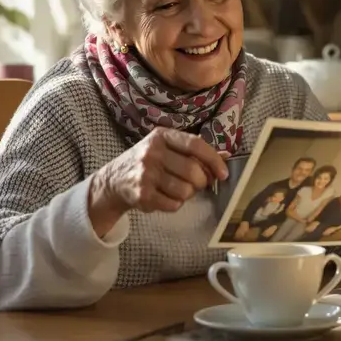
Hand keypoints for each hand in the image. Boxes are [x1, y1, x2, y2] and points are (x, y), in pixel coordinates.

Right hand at [88, 127, 227, 236]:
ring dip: (187, 194)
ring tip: (175, 189)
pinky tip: (163, 197)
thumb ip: (195, 151)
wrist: (114, 180)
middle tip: (196, 184)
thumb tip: (226, 156)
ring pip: (185, 191)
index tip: (223, 174)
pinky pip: (173, 204)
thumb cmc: (148, 162)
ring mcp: (145, 174)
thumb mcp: (167, 148)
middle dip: (200, 182)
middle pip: (193, 171)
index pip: (195, 145)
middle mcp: (152, 152)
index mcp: (161, 136)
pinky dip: (174, 204)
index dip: (213, 160)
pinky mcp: (142, 194)